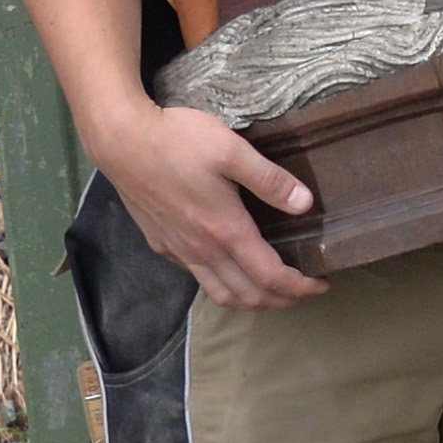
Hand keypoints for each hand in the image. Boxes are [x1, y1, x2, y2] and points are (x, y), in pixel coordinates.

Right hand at [91, 95, 326, 309]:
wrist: (121, 141)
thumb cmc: (177, 140)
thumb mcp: (231, 150)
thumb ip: (270, 179)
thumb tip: (306, 203)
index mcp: (225, 230)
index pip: (270, 277)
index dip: (300, 288)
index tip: (321, 284)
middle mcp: (202, 250)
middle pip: (247, 296)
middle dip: (282, 302)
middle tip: (304, 292)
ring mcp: (178, 250)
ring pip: (220, 294)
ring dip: (252, 301)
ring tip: (272, 292)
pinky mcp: (161, 244)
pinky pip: (197, 278)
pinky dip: (223, 285)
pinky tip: (230, 269)